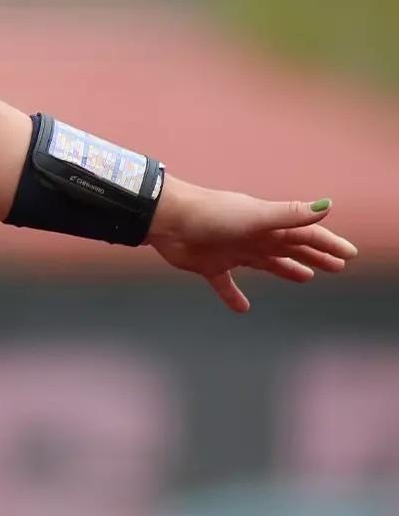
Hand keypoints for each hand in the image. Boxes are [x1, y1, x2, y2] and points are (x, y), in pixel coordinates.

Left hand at [147, 181, 357, 312]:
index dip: (328, 244)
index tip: (350, 254)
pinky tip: (243, 309)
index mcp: (266, 225)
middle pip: (290, 248)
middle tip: (336, 267)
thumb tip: (328, 206)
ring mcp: (231, 251)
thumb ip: (290, 215)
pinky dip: (234, 296)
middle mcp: (252, 236)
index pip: (305, 235)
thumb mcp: (255, 216)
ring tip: (306, 278)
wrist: (166, 220)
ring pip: (265, 263)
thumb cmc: (212, 214)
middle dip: (313, 256)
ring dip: (285, 269)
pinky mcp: (209, 266)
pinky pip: (225, 284)